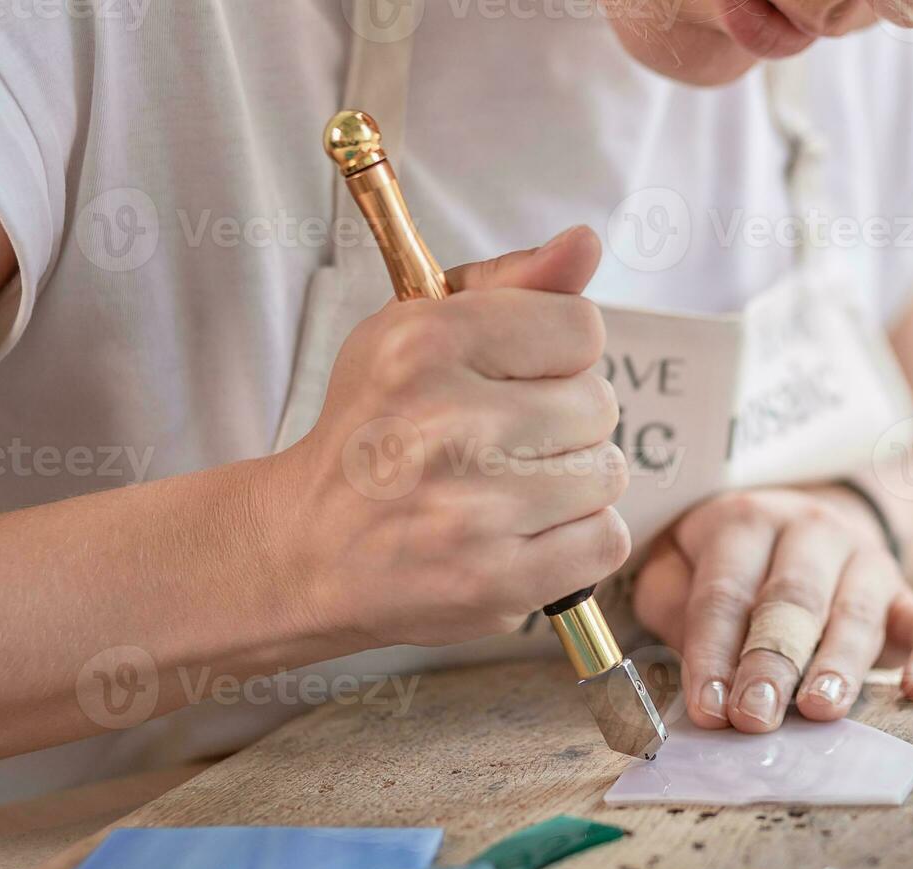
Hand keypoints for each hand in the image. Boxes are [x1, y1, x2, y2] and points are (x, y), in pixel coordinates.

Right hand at [272, 226, 631, 648]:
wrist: (304, 551)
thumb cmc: (373, 431)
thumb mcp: (415, 331)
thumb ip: (510, 283)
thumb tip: (587, 242)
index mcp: (425, 344)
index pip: (581, 327)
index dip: (559, 354)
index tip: (517, 378)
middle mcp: (447, 424)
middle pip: (600, 404)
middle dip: (565, 421)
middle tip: (504, 442)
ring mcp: (472, 511)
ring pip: (608, 474)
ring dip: (574, 483)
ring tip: (511, 489)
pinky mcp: (495, 582)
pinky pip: (606, 541)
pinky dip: (579, 540)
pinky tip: (526, 533)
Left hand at [631, 487, 912, 731]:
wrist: (803, 523)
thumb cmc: (728, 564)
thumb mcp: (680, 568)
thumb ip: (672, 610)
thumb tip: (687, 674)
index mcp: (747, 522)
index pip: (725, 593)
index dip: (712, 653)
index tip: (707, 709)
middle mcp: (812, 532)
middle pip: (792, 600)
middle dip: (772, 662)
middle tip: (756, 716)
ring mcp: (867, 562)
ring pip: (856, 613)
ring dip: (838, 665)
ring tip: (821, 709)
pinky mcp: (908, 596)